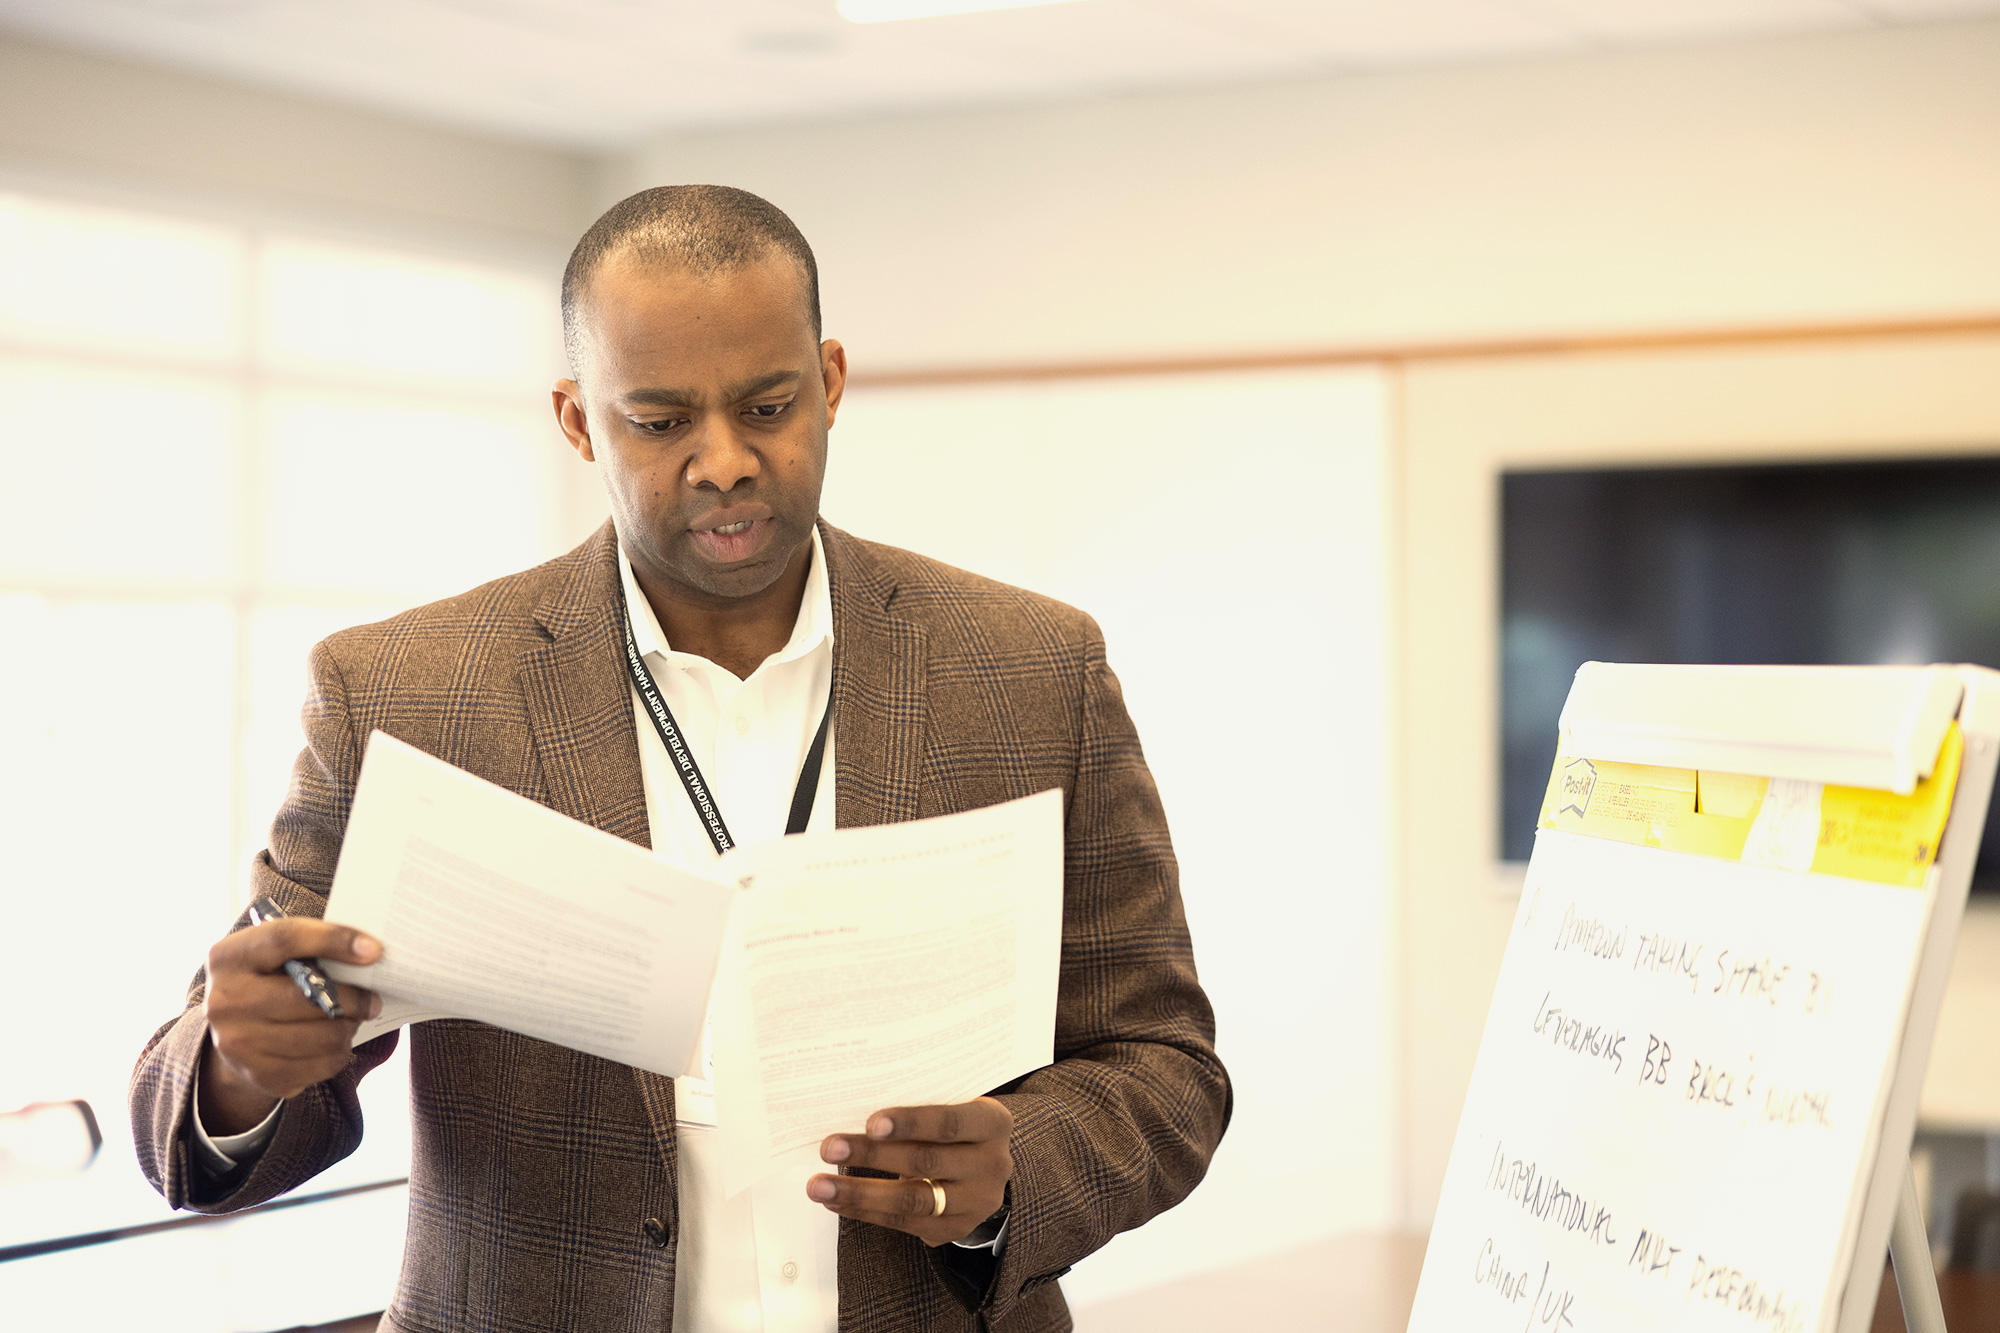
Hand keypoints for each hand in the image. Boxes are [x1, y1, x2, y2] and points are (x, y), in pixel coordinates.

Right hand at [199, 917, 381, 1135]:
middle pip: (309, 996)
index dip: (334, 939)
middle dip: (354, 998)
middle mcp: (225, 1000)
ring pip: (323, 1035)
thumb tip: (369, 951)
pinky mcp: (258, 1074)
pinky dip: (339, 1053)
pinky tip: (335, 1043)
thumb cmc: (267, 984)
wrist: (234, 1037)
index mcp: (229, 957)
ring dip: (349, 1027)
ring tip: (352, 1020)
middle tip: (373, 1000)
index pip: (285, 938)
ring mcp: (238, 1042)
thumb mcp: (274, 957)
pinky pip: (322, 1064)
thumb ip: (310, 948)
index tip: (374, 950)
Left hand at [808, 1097, 1012, 1246]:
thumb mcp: (954, 1105)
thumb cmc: (955, 1127)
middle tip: (829, 1148)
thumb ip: (921, 1106)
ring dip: (859, 1194)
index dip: (910, 1123)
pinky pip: (904, 1224)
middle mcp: (991, 1165)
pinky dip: (865, 1211)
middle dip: (871, 1156)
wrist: (986, 1166)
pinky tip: (837, 1201)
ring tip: (819, 1185)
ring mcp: (975, 1202)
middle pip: (925, 1162)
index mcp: (992, 1124)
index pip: (948, 1123)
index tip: (870, 1123)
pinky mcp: (954, 1229)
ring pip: (912, 1201)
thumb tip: (855, 1108)